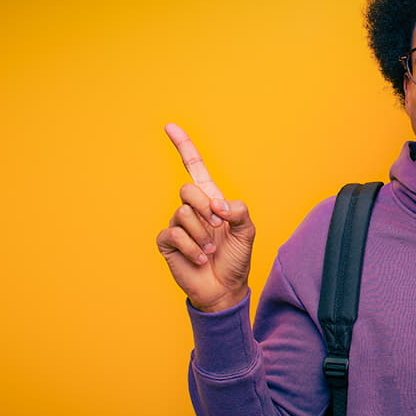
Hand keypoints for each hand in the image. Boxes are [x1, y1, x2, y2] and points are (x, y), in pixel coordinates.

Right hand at [155, 123, 255, 312]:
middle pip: (187, 189)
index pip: (194, 166)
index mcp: (211, 199)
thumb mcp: (248, 232)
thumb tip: (217, 206)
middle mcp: (191, 208)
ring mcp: (177, 225)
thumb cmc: (236, 259)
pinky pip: (174, 234)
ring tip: (211, 250)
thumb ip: (239, 211)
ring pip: (183, 213)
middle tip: (217, 228)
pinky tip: (200, 259)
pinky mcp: (167, 242)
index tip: (169, 126)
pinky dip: (193, 248)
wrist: (224, 288)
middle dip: (205, 209)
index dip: (183, 146)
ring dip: (202, 234)